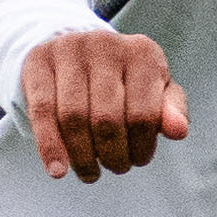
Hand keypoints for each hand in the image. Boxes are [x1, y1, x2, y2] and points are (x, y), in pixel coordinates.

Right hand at [18, 30, 188, 181]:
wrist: (75, 50)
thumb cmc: (122, 80)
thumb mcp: (154, 90)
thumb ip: (170, 111)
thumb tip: (179, 131)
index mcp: (142, 52)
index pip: (143, 114)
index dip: (141, 147)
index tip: (137, 160)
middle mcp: (105, 43)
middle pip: (106, 119)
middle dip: (112, 155)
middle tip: (115, 168)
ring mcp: (68, 49)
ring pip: (73, 117)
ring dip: (82, 157)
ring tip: (90, 173)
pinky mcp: (38, 60)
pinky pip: (42, 111)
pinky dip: (50, 146)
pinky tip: (58, 171)